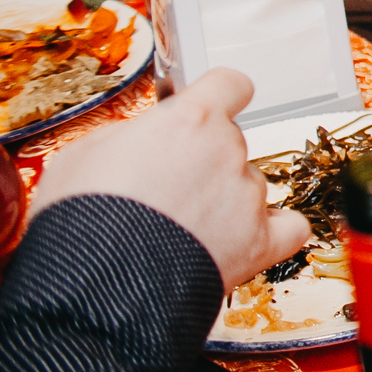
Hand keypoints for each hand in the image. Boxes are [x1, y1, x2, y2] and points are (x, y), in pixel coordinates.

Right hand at [31, 69, 310, 290]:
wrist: (95, 286)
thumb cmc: (82, 218)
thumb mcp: (85, 153)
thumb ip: (130, 134)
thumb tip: (146, 137)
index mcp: (191, 120)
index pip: (230, 85)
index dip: (217, 96)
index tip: (208, 106)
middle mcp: (229, 151)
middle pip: (231, 142)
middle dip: (204, 160)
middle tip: (165, 190)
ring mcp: (249, 197)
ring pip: (249, 186)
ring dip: (225, 201)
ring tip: (179, 231)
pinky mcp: (260, 243)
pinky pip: (289, 228)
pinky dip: (273, 232)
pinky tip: (249, 238)